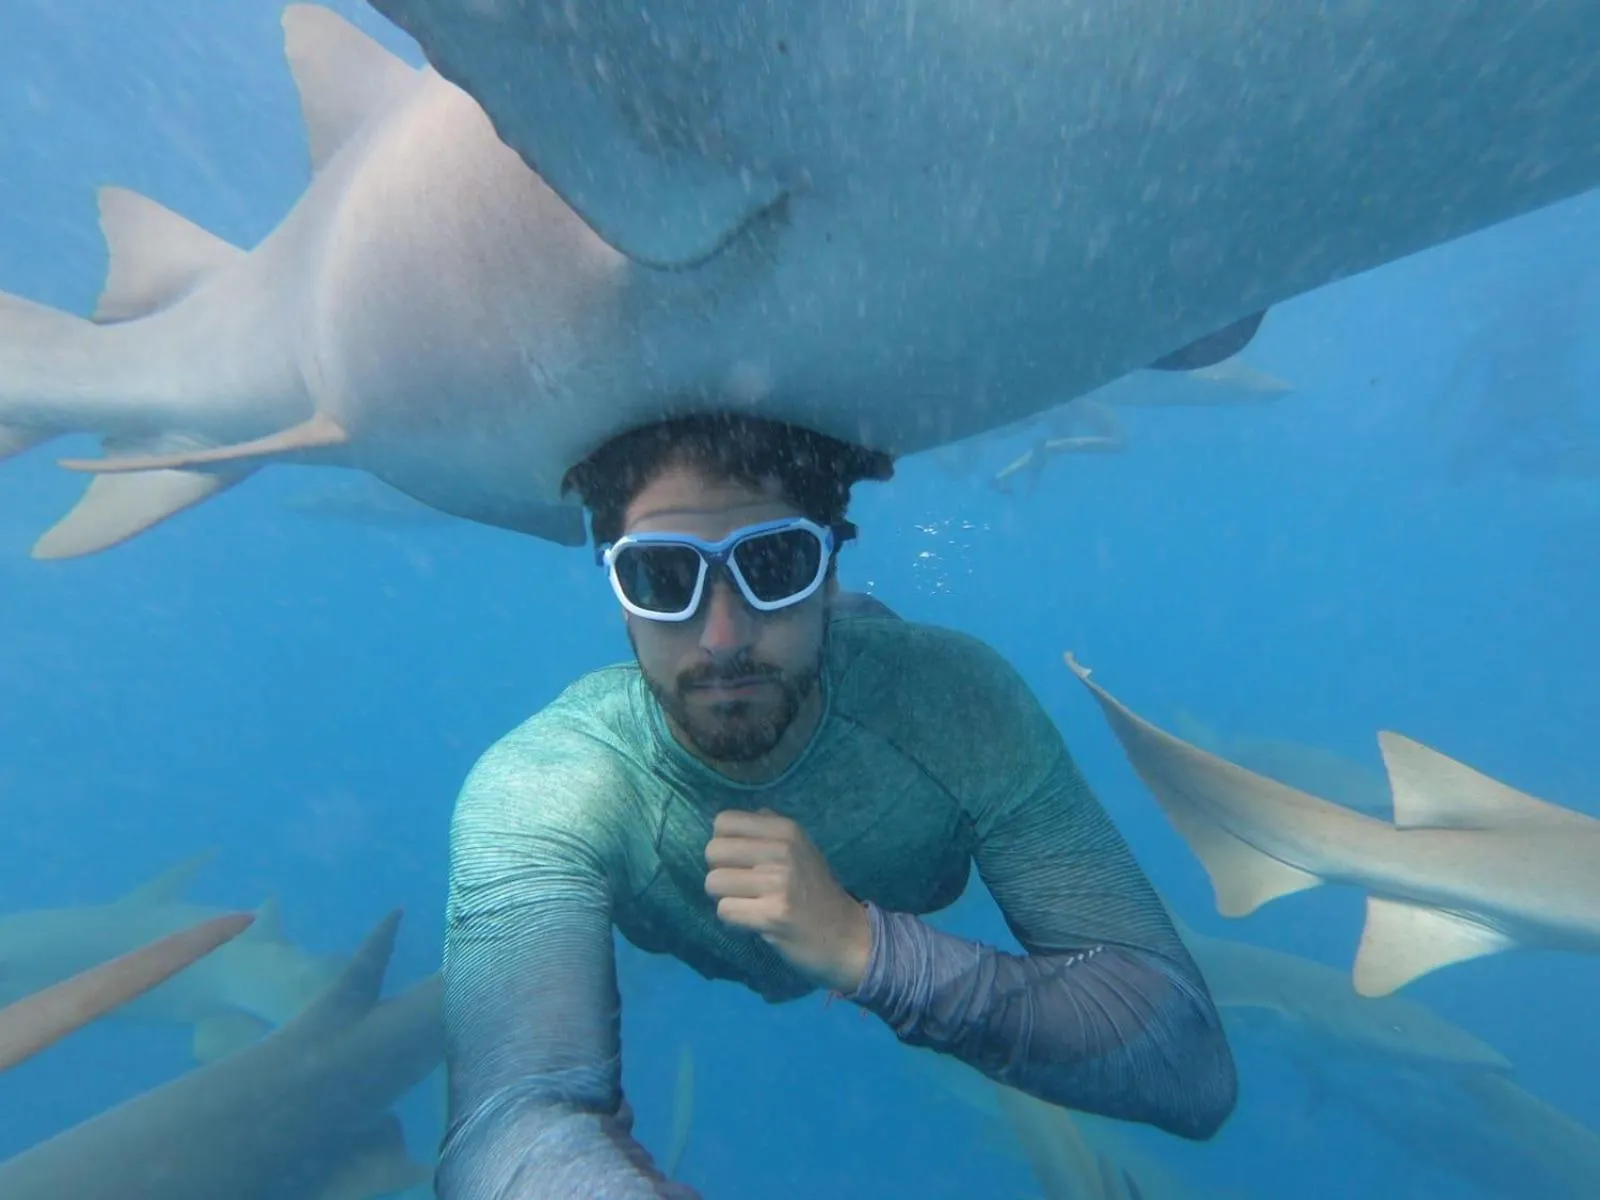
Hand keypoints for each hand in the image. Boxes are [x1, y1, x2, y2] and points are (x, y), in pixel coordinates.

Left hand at [704, 808, 871, 992]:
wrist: (846, 934)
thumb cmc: (816, 890)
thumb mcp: (800, 847)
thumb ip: (767, 829)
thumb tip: (729, 821)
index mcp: (786, 829)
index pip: (723, 821)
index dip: (723, 843)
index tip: (739, 861)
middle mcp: (782, 850)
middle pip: (712, 851)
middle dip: (719, 871)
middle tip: (741, 886)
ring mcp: (777, 883)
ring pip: (713, 883)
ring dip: (725, 897)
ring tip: (748, 904)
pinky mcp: (772, 915)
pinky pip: (724, 910)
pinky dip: (733, 919)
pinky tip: (754, 920)